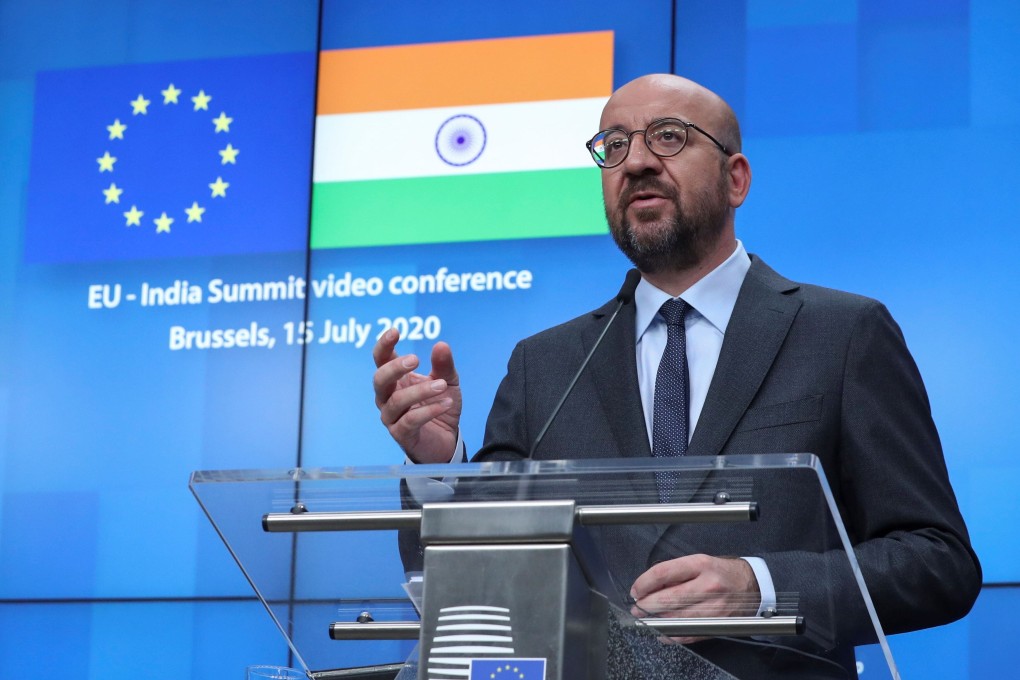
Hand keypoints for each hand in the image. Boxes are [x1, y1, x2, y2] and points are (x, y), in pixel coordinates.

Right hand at [372, 328, 461, 462]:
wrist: (446, 439)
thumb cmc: (439, 405)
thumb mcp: (447, 381)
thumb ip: (444, 365)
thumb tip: (441, 345)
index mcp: (395, 380)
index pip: (381, 360)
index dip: (384, 345)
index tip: (395, 331)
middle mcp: (387, 397)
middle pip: (379, 379)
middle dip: (395, 368)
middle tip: (416, 360)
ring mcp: (392, 417)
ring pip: (397, 401)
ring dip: (420, 391)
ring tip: (442, 386)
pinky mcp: (401, 434)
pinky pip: (410, 420)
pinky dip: (429, 411)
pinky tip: (446, 403)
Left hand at [630, 554, 759, 642]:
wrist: (753, 586)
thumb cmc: (722, 572)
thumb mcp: (699, 562)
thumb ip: (675, 573)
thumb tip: (649, 586)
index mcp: (700, 565)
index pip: (663, 573)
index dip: (644, 583)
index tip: (636, 590)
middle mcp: (707, 586)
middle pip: (667, 599)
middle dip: (646, 605)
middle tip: (637, 607)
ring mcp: (713, 608)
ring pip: (675, 619)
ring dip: (655, 621)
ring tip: (646, 618)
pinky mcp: (716, 625)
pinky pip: (688, 634)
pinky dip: (671, 635)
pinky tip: (662, 631)